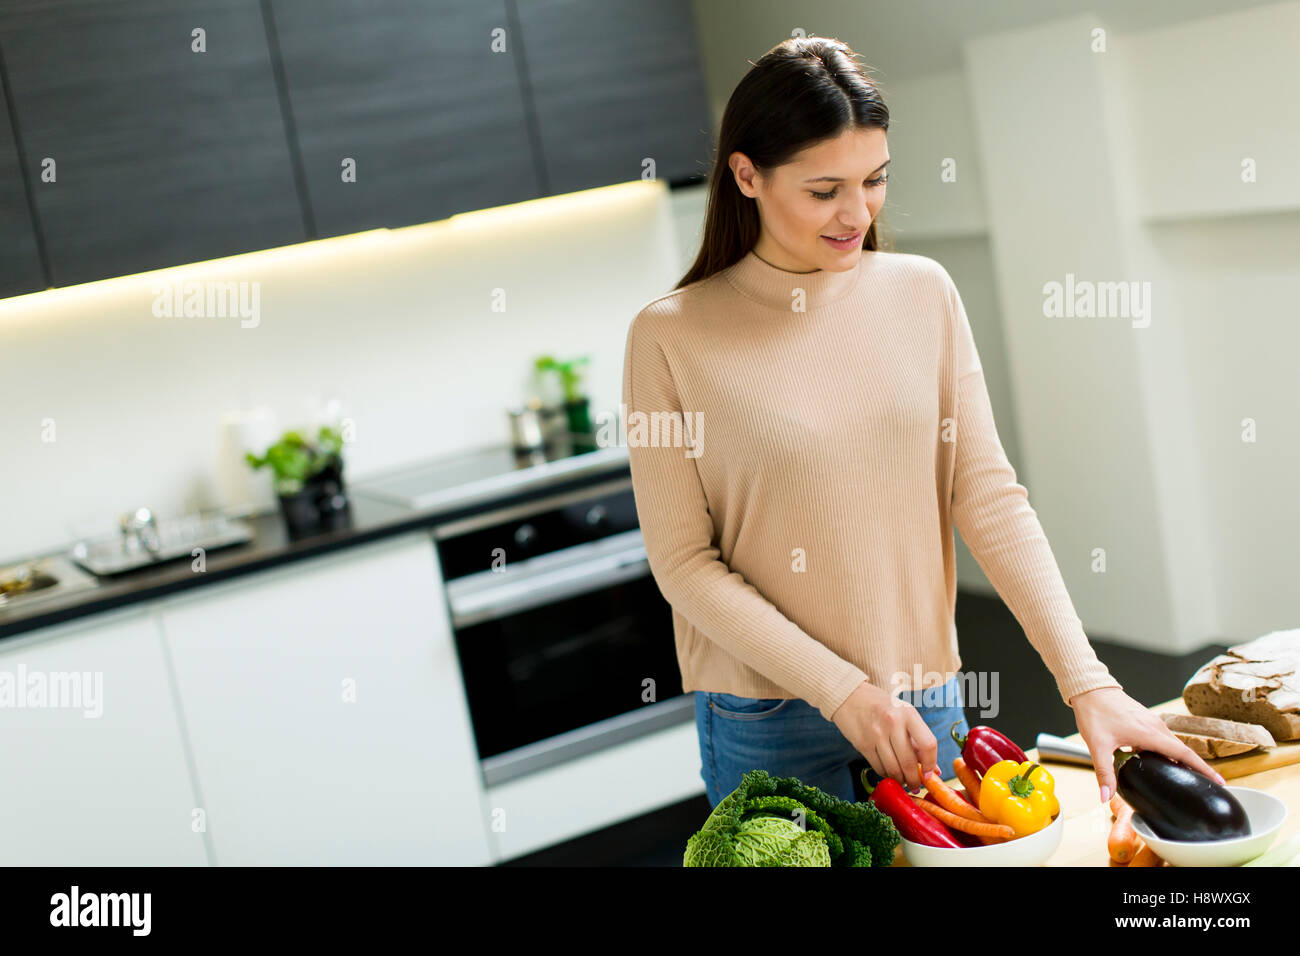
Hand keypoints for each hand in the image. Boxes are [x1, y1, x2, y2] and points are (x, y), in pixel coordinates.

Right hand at [832, 681, 938, 790]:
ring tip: (903, 781)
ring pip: (893, 769)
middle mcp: (893, 722)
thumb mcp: (904, 714)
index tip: (930, 774)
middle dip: (914, 780)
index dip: (931, 763)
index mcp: (908, 713)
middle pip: (909, 762)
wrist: (849, 695)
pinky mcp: (863, 744)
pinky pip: (878, 767)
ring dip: (900, 780)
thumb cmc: (882, 705)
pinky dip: (886, 774)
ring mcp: (876, 734)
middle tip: (916, 786)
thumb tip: (933, 769)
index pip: (928, 744)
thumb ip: (918, 739)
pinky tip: (889, 772)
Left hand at [1070, 686, 1226, 803]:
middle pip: (1182, 750)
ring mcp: (1152, 721)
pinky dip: (1167, 750)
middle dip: (1196, 767)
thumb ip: (1104, 772)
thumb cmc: (1094, 713)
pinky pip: (1162, 738)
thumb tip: (1105, 796)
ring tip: (1186, 776)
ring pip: (1172, 743)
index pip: (1184, 754)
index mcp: (1150, 733)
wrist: (1090, 688)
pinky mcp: (1145, 719)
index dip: (1203, 769)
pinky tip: (1158, 760)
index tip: (1220, 781)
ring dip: (1180, 758)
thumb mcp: (1097, 746)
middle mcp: (1156, 726)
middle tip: (1208, 785)